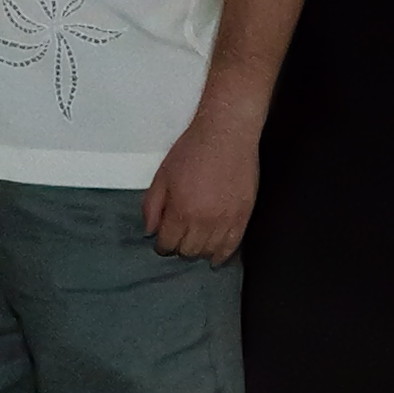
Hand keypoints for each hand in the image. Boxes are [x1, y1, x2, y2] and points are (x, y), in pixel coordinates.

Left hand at [140, 114, 260, 262]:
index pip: (168, 244)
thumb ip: (152, 205)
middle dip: (179, 248)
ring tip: (195, 244)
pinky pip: (232, 246)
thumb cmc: (193, 150)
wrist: (227, 134)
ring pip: (209, 252)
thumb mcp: (163, 175)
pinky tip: (215, 258)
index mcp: (181, 211)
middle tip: (178, 239)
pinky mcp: (243, 216)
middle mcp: (204, 221)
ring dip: (199, 251)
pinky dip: (222, 255)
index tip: (162, 242)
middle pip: (188, 251)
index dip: (162, 245)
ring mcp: (226, 220)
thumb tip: (149, 231)